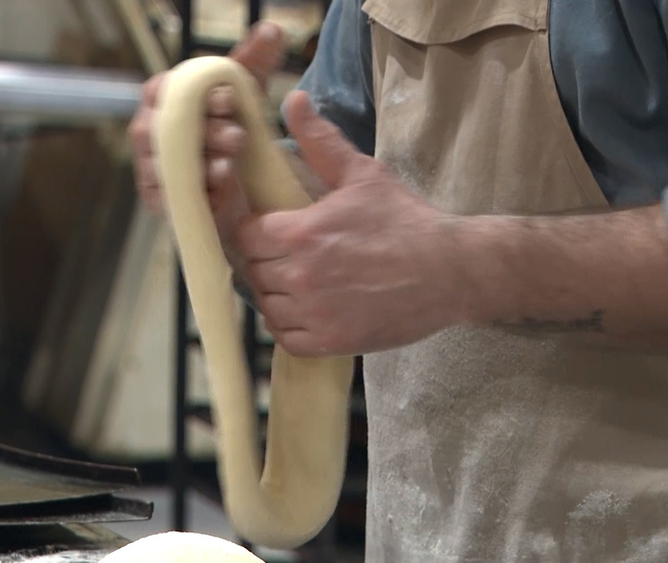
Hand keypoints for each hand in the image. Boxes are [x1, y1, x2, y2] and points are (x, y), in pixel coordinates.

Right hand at [128, 21, 286, 217]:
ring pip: (168, 164)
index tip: (229, 98)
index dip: (199, 96)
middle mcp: (148, 130)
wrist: (234, 179)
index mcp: (161, 96)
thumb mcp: (244, 91)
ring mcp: (148, 166)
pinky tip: (220, 189)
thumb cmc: (228, 124)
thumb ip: (254, 59)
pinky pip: (171, 195)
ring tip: (229, 165)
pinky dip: (197, 192)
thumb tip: (273, 30)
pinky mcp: (157, 199)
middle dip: (205, 131)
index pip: (167, 89)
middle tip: (237, 136)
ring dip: (201, 164)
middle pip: (167, 129)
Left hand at [236, 91, 467, 356]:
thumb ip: (321, 141)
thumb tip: (293, 99)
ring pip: (265, 305)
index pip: (244, 235)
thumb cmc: (407, 220)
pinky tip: (305, 309)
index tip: (268, 229)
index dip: (253, 231)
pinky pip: (285, 337)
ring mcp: (314, 312)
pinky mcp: (329, 341)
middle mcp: (301, 275)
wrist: (452, 271)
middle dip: (264, 260)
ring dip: (274, 294)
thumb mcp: (363, 174)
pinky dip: (288, 325)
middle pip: (252, 270)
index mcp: (301, 232)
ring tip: (297, 281)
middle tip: (285, 255)